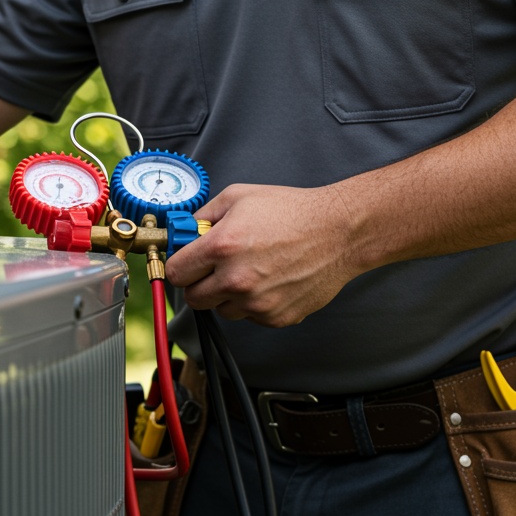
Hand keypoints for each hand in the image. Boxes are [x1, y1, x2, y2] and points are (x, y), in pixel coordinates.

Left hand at [164, 183, 366, 327]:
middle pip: (194, 299)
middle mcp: (237, 280)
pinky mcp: (276, 317)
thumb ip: (202, 217)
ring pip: (223, 310)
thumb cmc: (292, 211)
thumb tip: (182, 233)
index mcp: (222, 247)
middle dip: (200, 283)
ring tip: (250, 270)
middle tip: (215, 268)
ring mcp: (257, 303)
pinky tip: (271, 279)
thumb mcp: (238, 197)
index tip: (186, 263)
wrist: (338, 231)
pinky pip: (250, 316)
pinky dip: (254, 302)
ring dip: (228, 295)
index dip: (179, 266)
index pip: (176, 273)